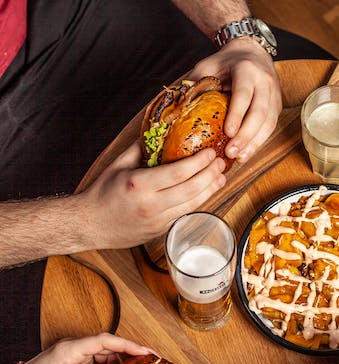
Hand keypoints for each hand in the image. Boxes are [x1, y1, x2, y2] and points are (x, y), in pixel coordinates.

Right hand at [77, 142, 226, 248]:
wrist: (92, 225)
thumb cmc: (103, 194)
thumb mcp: (118, 165)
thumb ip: (140, 148)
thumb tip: (159, 132)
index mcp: (139, 185)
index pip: (178, 173)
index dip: (198, 163)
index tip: (210, 152)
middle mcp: (151, 204)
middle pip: (191, 189)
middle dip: (210, 174)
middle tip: (220, 163)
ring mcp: (158, 220)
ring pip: (193, 204)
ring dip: (211, 190)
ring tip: (220, 177)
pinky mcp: (162, 230)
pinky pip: (186, 213)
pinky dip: (199, 201)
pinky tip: (207, 191)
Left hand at [190, 39, 281, 162]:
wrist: (252, 52)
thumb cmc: (226, 62)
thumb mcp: (207, 66)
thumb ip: (195, 85)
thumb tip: (176, 109)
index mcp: (247, 69)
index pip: (244, 94)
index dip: (237, 114)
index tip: (228, 132)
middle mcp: (265, 82)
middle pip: (259, 113)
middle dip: (246, 135)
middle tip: (232, 152)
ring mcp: (274, 95)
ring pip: (268, 123)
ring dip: (254, 143)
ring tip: (240, 158)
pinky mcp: (277, 107)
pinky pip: (270, 127)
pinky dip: (259, 142)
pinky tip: (246, 153)